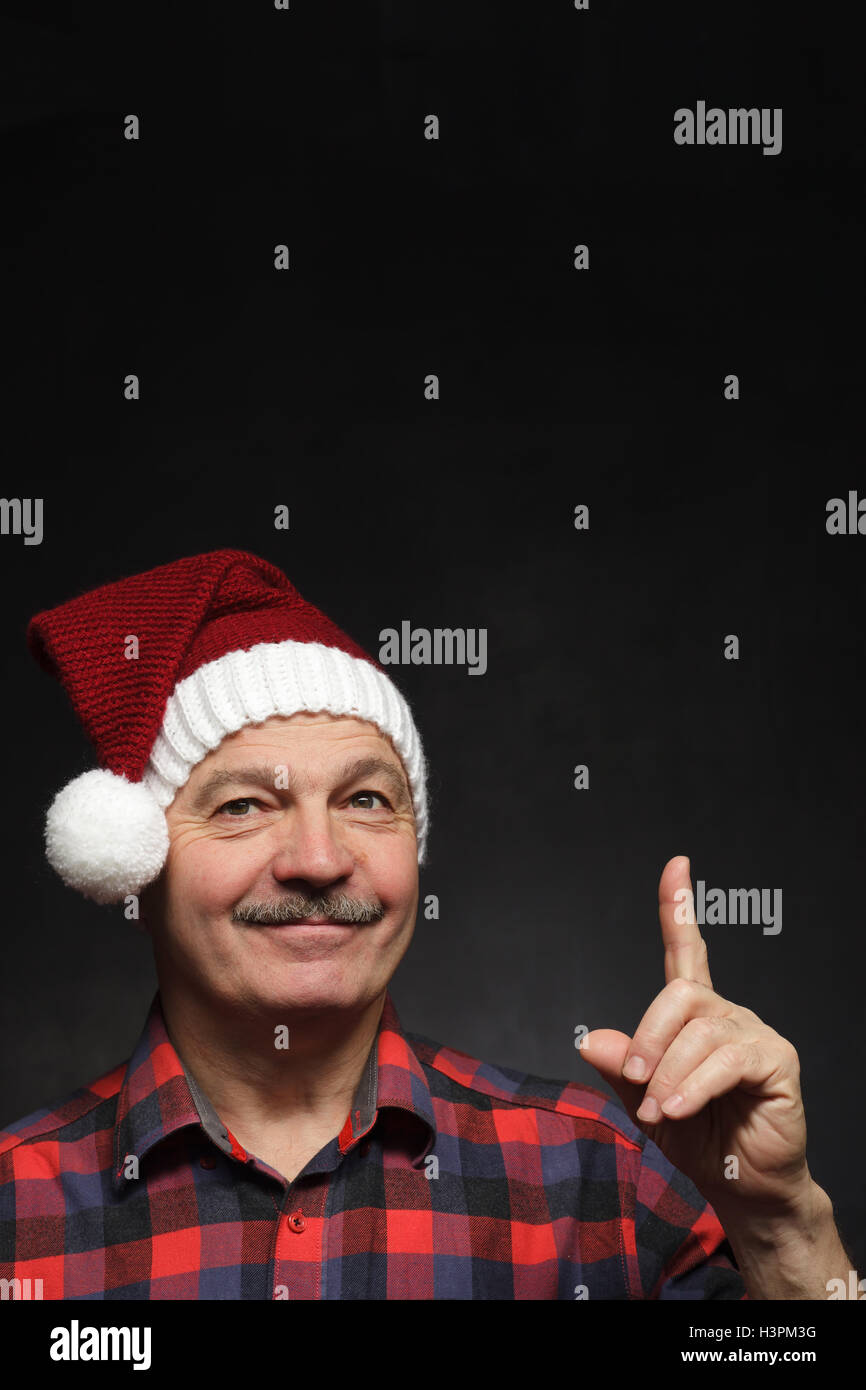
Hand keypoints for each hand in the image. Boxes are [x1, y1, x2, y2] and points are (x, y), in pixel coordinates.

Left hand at [580, 856, 811, 1222]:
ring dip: (669, 1075)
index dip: (680, 907)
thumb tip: (590, 1039)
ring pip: (700, 1030)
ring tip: (658, 1111)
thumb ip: (622, 1069)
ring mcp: (754, 1033)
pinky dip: (693, 1086)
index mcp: (694, 1016)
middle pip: (680, 994)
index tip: (677, 865)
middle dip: (649, 1038)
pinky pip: (726, 1059)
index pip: (686, 950)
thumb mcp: (644, 1103)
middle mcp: (726, 1014)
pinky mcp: (776, 1060)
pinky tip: (678, 1109)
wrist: (742, 1187)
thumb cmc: (698, 1140)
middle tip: (638, 1083)